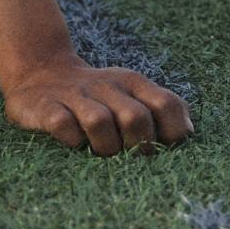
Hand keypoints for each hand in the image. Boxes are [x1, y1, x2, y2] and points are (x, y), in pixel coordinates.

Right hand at [3, 60, 193, 154]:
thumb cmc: (97, 96)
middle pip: (135, 119)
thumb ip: (164, 107)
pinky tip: (72, 141)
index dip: (171, 134)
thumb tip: (190, 131)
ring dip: (104, 147)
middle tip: (128, 156)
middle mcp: (105, 85)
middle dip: (137, 147)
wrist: (39, 72)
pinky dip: (71, 140)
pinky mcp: (44, 106)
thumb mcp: (132, 93)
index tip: (163, 148)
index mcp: (131, 82)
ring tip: (100, 151)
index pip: (166, 105)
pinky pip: (63, 125)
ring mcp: (73, 95)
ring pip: (100, 122)